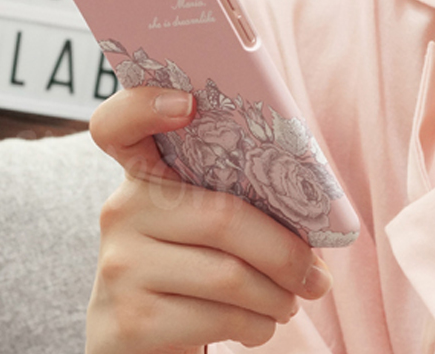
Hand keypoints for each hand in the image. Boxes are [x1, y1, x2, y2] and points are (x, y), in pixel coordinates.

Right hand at [86, 87, 332, 353]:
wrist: (138, 334)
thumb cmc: (187, 266)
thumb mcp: (198, 223)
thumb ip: (233, 200)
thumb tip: (313, 217)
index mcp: (143, 176)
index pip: (118, 125)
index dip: (144, 106)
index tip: (187, 103)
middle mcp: (123, 212)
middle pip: (222, 217)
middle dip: (287, 253)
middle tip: (316, 275)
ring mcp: (121, 266)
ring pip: (228, 275)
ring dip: (279, 295)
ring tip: (292, 298)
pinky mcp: (129, 321)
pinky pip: (220, 319)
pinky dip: (259, 325)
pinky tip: (260, 323)